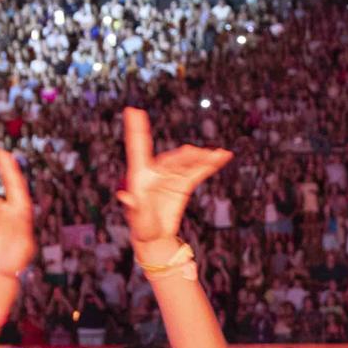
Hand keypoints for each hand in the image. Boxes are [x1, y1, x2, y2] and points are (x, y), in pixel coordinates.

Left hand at [117, 107, 231, 245]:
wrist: (156, 237)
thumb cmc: (142, 228)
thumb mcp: (138, 220)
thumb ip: (134, 208)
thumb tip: (124, 196)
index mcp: (141, 176)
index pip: (138, 148)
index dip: (135, 129)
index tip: (133, 111)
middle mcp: (156, 171)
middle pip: (172, 159)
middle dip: (185, 157)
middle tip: (195, 153)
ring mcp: (172, 175)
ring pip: (189, 163)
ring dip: (203, 158)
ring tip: (218, 155)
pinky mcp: (184, 183)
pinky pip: (199, 171)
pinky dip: (210, 164)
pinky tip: (223, 156)